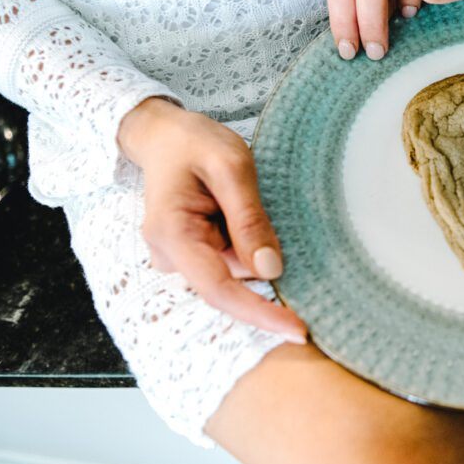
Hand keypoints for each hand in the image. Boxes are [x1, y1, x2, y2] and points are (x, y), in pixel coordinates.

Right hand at [118, 97, 307, 341]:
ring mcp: (178, 257)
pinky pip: (229, 261)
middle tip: (268, 211)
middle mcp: (169, 255)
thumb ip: (249, 218)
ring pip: (234, 271)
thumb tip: (271, 270)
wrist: (164, 135)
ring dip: (253, 245)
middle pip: (232, 281)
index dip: (261, 313)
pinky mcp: (192, 254)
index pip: (220, 289)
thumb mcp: (232, 166)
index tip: (299, 329)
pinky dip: (246, 244)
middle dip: (261, 262)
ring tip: (240, 197)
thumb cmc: (196, 143)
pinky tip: (236, 209)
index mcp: (173, 234)